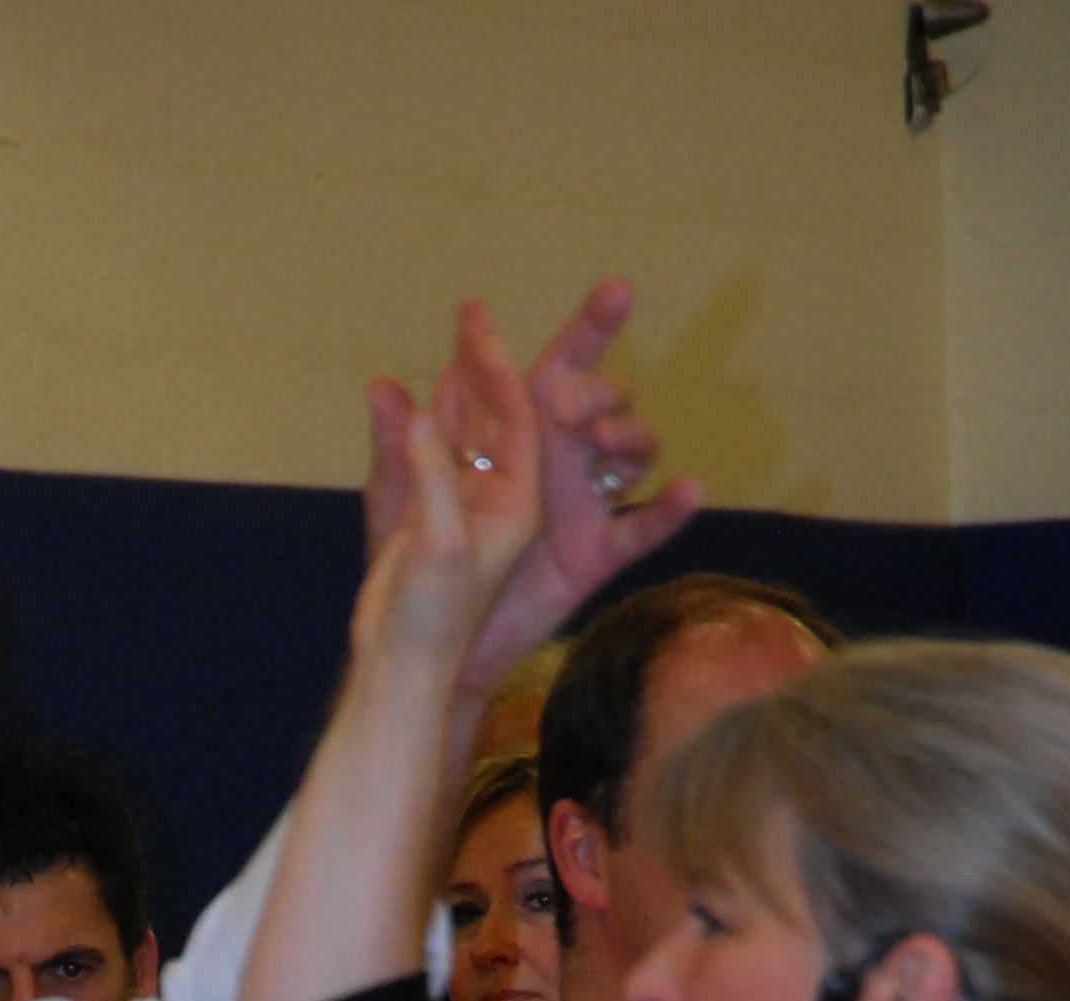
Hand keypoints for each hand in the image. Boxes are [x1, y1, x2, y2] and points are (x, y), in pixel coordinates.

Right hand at [351, 302, 540, 676]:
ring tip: (451, 335)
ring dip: (456, 386)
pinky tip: (414, 393)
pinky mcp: (432, 520)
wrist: (401, 669)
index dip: (497, 372)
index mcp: (518, 505)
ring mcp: (465, 508)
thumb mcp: (439, 547)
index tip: (474, 329)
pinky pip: (433, 456)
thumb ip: (431, 477)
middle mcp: (499, 500)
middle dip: (487, 364)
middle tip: (471, 309)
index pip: (518, 421)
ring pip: (464, 432)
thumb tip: (415, 412)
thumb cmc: (431, 619)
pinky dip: (424, 422)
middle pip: (500, 417)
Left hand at [369, 283, 701, 691]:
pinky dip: (668, 511)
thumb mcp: (398, 499)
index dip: (588, 327)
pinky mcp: (594, 556)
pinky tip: (688, 491)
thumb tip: (380, 384)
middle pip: (604, 401)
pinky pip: (642, 530)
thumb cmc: (412, 564)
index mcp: (518, 432)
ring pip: (632, 450)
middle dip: (595, 391)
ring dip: (628, 435)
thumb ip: (397, 443)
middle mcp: (559, 459)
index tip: (617, 289)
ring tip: (604, 442)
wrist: (432, 641)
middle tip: (565, 406)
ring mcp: (582, 505)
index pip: (559, 365)